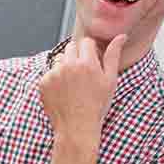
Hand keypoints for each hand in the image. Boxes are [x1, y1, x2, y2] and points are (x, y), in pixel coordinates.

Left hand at [38, 35, 125, 154]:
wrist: (76, 128)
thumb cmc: (96, 106)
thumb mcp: (110, 81)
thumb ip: (113, 56)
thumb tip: (120, 36)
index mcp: (86, 63)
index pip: (86, 42)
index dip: (90, 51)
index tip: (92, 62)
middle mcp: (68, 66)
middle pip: (71, 47)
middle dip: (77, 55)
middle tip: (82, 73)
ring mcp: (53, 74)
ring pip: (59, 59)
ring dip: (65, 65)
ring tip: (72, 84)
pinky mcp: (43, 83)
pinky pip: (49, 72)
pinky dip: (54, 78)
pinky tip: (63, 91)